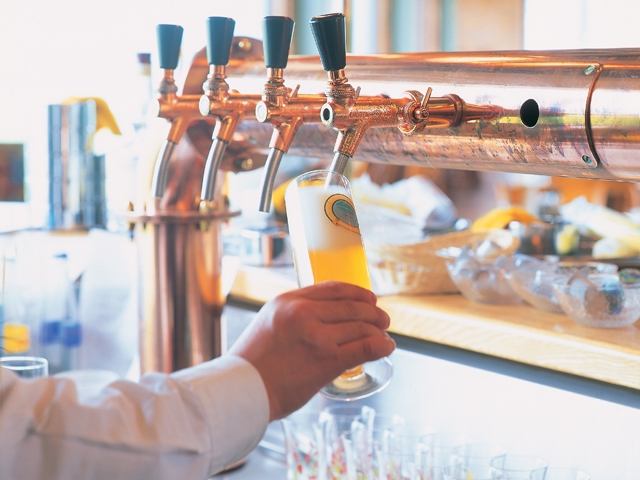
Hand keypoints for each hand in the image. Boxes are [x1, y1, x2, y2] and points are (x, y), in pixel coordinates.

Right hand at [229, 281, 394, 420]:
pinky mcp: (327, 360)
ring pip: (362, 327)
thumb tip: (324, 317)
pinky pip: (365, 347)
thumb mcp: (269, 323)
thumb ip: (294, 315)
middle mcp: (303, 313)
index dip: (357, 292)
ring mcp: (317, 336)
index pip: (333, 288)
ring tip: (385, 336)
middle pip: (352, 307)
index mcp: (288, 301)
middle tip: (383, 319)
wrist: (241, 391)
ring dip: (379, 331)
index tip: (369, 299)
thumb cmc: (252, 363)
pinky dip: (381, 346)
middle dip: (373, 313)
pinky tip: (387, 347)